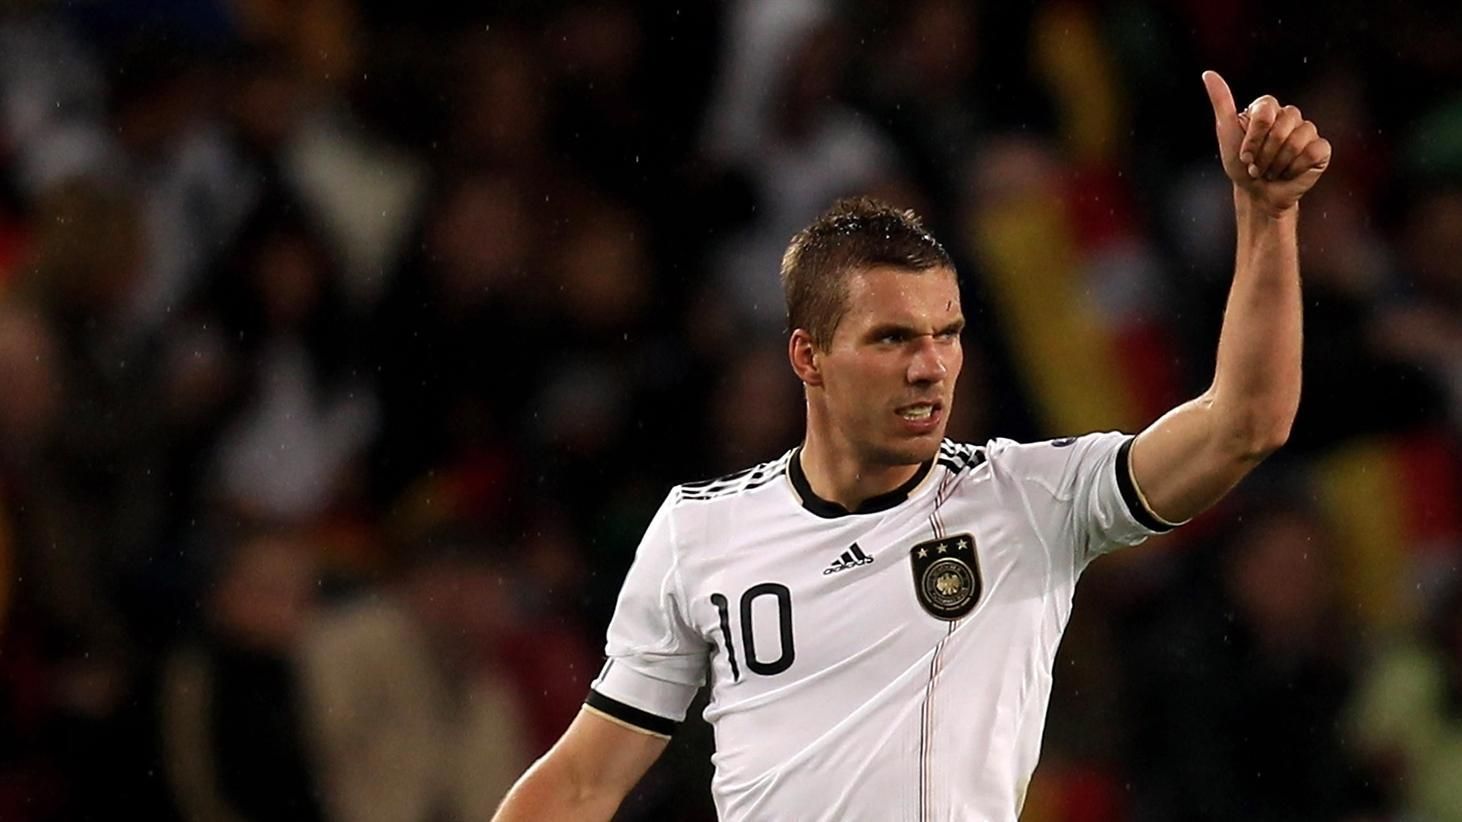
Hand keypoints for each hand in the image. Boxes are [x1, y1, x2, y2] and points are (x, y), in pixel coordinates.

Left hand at [1202, 70, 1331, 215]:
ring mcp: (1307, 131)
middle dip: (1264, 154)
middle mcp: (1290, 116)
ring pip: (1297, 141)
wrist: (1257, 194)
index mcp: (1268, 108)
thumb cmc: (1240, 165)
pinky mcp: (1321, 149)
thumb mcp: (1226, 133)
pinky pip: (1313, 152)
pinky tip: (1289, 173)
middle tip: (1256, 167)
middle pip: (1282, 128)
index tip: (1244, 155)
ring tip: (1270, 171)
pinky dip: (1295, 168)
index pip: (1266, 112)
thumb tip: (1208, 73)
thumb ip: (1222, 102)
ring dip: (1277, 164)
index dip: (1254, 137)